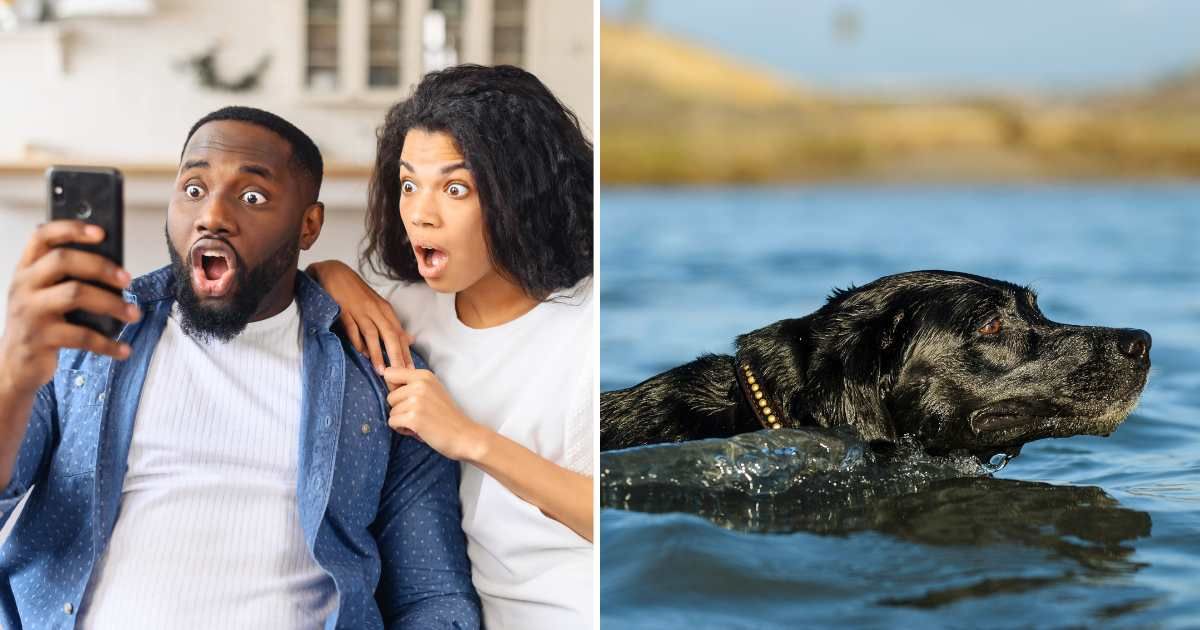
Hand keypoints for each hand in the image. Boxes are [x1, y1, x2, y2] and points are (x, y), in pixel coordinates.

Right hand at [0, 221, 140, 393]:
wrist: (14, 365)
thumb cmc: (40, 322)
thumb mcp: (45, 295)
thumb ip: (69, 278)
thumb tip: (116, 271)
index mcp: (26, 269)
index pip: (42, 237)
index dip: (71, 229)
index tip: (101, 232)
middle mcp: (23, 285)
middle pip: (62, 260)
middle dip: (101, 266)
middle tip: (127, 279)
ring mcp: (29, 312)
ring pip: (75, 294)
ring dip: (112, 303)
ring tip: (134, 313)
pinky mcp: (39, 339)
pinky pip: (81, 336)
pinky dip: (107, 343)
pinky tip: (123, 349)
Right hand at [308, 260, 412, 373]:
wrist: (334, 272)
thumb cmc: (356, 292)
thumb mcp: (377, 306)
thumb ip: (392, 324)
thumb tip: (409, 340)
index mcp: (385, 309)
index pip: (399, 334)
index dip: (406, 352)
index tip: (411, 370)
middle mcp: (375, 310)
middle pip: (390, 335)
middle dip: (397, 356)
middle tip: (401, 374)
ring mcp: (360, 310)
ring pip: (373, 334)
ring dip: (377, 353)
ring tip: (381, 371)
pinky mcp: (344, 310)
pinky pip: (353, 328)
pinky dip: (357, 341)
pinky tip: (361, 354)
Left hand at [383, 367, 490, 462]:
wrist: (464, 436)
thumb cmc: (447, 415)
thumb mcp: (433, 390)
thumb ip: (413, 383)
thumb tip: (386, 377)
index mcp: (424, 375)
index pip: (390, 373)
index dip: (394, 387)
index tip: (405, 397)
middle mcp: (419, 385)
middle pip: (390, 396)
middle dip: (400, 408)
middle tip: (418, 414)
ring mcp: (416, 401)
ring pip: (391, 411)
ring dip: (402, 420)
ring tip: (420, 423)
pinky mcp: (414, 418)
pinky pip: (392, 422)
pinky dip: (402, 429)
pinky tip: (417, 430)